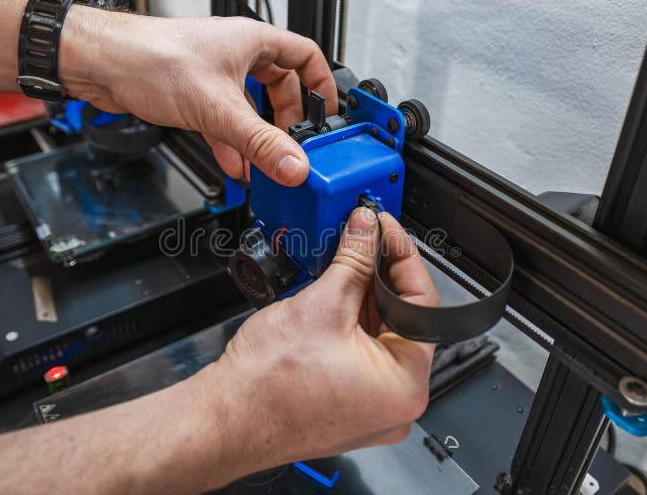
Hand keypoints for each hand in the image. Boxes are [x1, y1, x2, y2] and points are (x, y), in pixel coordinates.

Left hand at [60, 9, 336, 185]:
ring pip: (251, 108)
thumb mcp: (218, 108)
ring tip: (265, 165)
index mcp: (253, 42)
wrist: (101, 64)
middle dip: (287, 122)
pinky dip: (233, 143)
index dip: (322, 86)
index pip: (306, 57)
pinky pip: (225, 121)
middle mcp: (237, 55)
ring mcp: (216, 75)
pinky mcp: (195, 95)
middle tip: (294, 147)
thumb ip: (259, 141)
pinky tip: (234, 165)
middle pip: (280, 88)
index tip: (330, 115)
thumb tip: (295, 164)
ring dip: (258, 139)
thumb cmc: (151, 59)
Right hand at [202, 208, 438, 477]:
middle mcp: (395, 403)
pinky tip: (328, 296)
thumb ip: (354, 259)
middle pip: (399, 318)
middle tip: (362, 239)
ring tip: (339, 265)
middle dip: (377, 274)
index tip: (385, 229)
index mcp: (406, 385)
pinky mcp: (346, 402)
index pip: (422, 303)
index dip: (402, 256)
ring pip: (376, 334)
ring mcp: (370, 406)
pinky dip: (345, 321)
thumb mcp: (322, 304)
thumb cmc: (267, 386)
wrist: (224, 418)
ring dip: (359, 296)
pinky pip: (357, 352)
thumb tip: (367, 229)